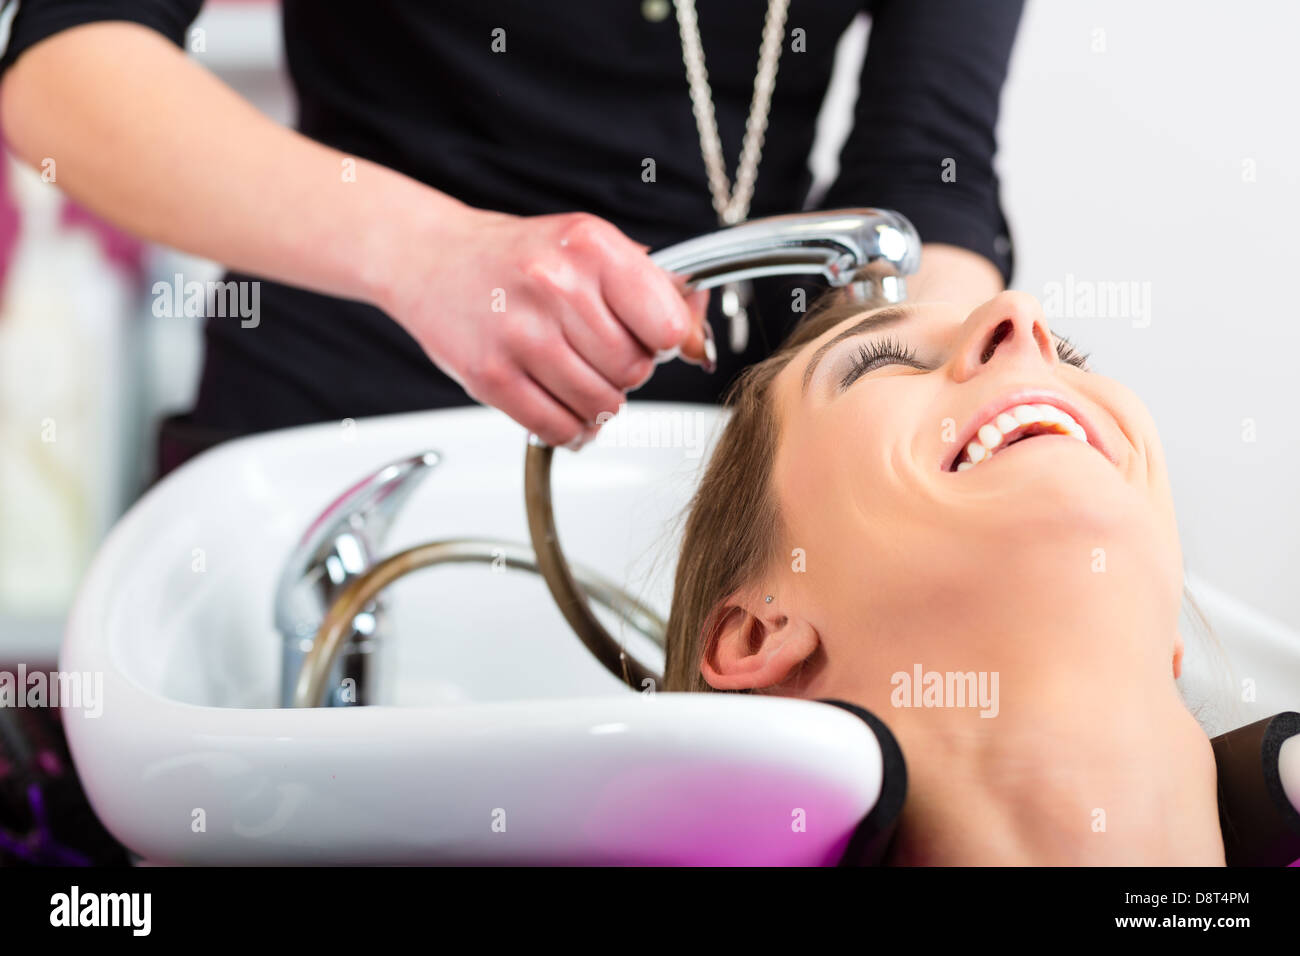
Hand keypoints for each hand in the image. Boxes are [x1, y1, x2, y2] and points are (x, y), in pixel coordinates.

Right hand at [382, 207, 711, 447]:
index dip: (665, 341)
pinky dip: (572, 430)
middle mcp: (555, 287)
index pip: (666, 325)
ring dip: (600, 403)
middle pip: (635, 370)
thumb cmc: (518, 258)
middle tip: (602, 355)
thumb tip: (699, 339)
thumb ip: (655, 289)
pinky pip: (558, 428)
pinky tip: (566, 409)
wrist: (433, 259)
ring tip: (580, 378)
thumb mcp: (592, 250)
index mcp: (591, 247)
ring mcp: (520, 335)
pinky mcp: (491, 377)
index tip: (648, 338)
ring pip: (602, 405)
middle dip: (628, 372)